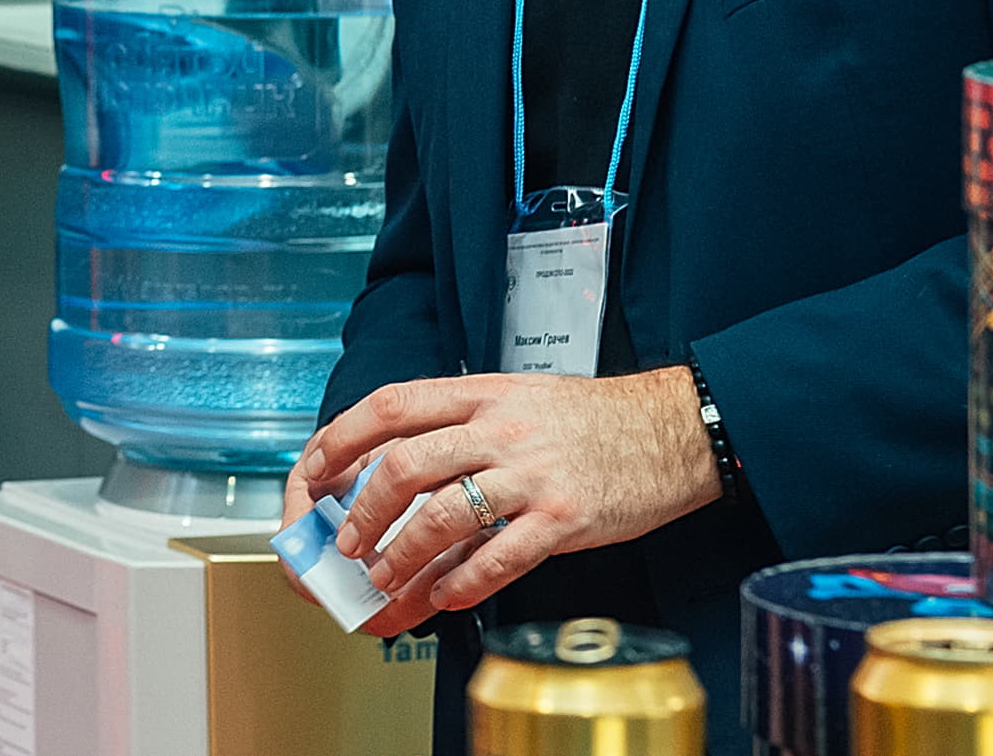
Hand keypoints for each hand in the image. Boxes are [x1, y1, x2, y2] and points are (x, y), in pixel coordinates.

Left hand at [295, 368, 719, 633]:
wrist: (675, 429)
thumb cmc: (594, 418)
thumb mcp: (519, 398)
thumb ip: (465, 422)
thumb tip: (404, 461)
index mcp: (481, 394)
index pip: (390, 405)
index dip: (343, 437)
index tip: (316, 467)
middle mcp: (499, 428)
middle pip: (404, 464)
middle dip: (363, 511)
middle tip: (347, 542)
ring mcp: (531, 474)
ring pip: (443, 514)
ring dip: (403, 553)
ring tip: (386, 578)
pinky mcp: (565, 517)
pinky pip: (502, 556)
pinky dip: (465, 582)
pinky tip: (447, 597)